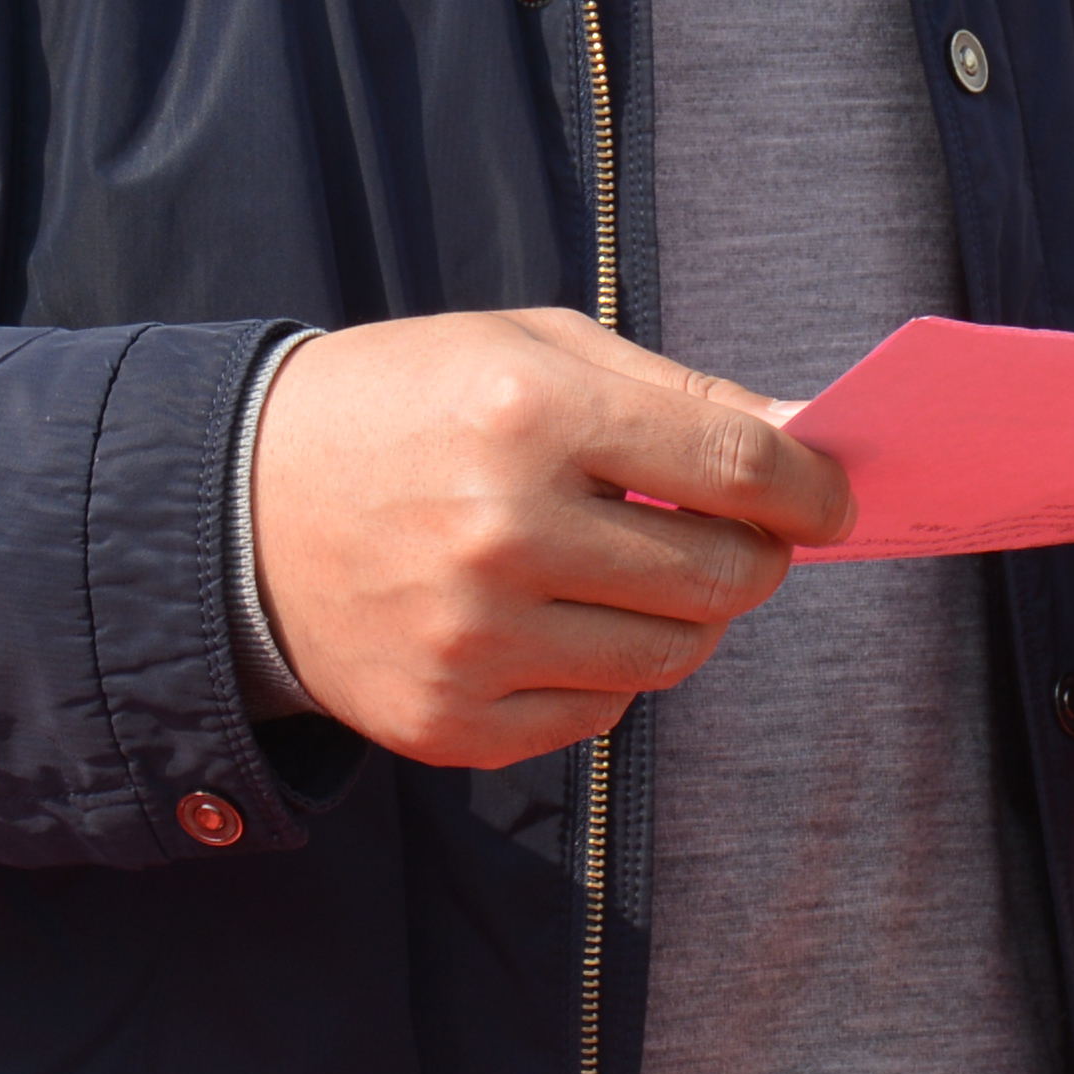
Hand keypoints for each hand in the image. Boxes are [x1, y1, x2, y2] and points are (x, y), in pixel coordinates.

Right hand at [250, 309, 852, 769]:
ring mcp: (474, 642)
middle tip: (735, 534)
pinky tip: (559, 615)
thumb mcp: (531, 351)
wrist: (239, 507)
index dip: (810, 489)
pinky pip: (601, 710)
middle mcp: (503, 536)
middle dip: (757, 555)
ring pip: (673, 655)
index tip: (833, 497)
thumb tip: (805, 447)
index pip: (736, 472)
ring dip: (688, 614)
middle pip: (722, 577)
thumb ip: (676, 398)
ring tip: (638, 568)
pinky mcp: (452, 721)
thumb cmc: (409, 404)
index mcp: (528, 418)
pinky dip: (609, 666)